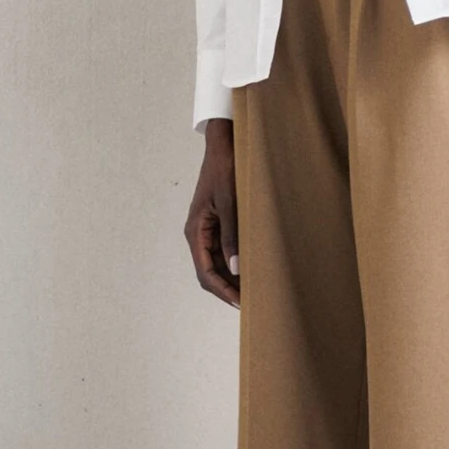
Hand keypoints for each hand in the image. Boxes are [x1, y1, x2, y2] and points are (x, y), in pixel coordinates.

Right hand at [184, 118, 239, 306]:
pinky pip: (224, 249)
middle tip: (250, 301)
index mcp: (196, 231)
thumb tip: (234, 269)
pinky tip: (251, 267)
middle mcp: (198, 234)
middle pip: (209, 272)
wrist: (224, 146)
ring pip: (217, 263)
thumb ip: (231, 236)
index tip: (240, 302)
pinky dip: (235, 261)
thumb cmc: (225, 171)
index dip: (222, 290)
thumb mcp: (230, 204)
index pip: (205, 272)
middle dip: (227, 288)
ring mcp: (207, 229)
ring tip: (253, 288)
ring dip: (232, 277)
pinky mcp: (217, 223)